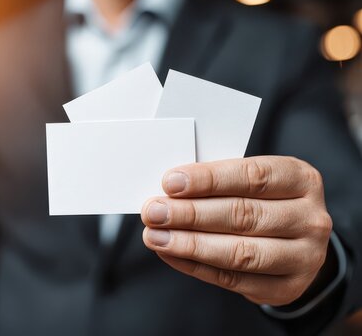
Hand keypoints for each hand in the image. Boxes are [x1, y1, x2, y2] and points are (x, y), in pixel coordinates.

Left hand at [141, 156, 332, 305]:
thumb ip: (218, 183)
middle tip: (154, 212)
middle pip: (242, 215)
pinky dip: (195, 267)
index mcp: (301, 179)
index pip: (252, 176)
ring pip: (239, 252)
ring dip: (189, 244)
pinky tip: (170, 253)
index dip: (208, 180)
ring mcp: (303, 257)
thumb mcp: (252, 180)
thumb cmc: (265, 200)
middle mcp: (310, 218)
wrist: (296, 240)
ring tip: (156, 236)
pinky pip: (233, 279)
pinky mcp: (286, 288)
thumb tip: (170, 190)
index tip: (171, 182)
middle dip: (190, 214)